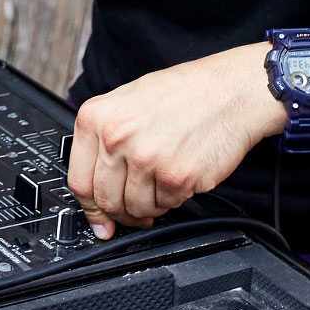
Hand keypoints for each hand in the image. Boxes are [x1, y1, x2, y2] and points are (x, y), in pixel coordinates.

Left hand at [68, 44, 284, 238]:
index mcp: (96, 118)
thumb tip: (93, 183)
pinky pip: (165, 205)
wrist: (230, 91)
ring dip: (148, 206)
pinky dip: (172, 199)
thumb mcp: (127, 101)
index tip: (97, 218)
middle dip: (120, 212)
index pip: (79, 180)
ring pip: (134, 208)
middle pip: (105, 200)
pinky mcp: (175, 176)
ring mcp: (145, 158)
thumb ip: (103, 138)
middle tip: (133, 210)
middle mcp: (116, 137)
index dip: (89, 207)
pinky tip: (179, 176)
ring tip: (161, 185)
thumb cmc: (184, 94)